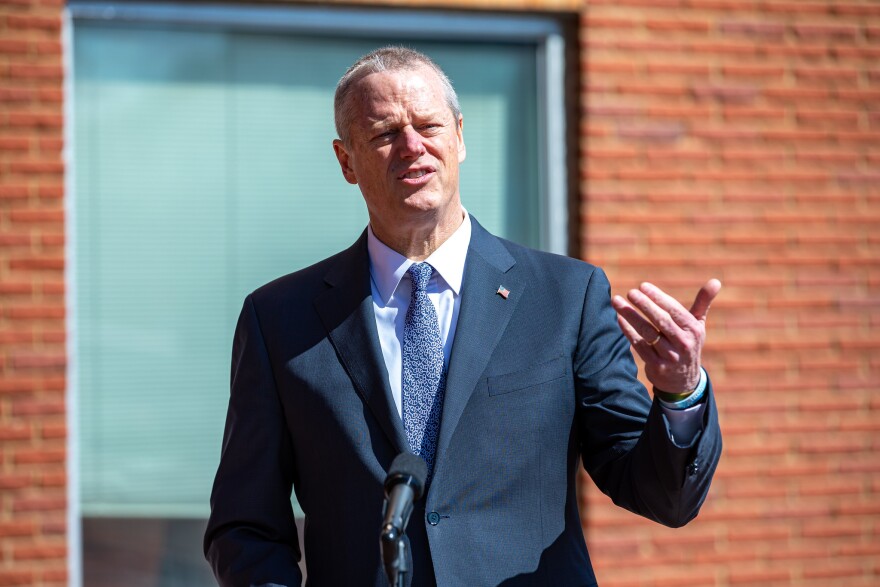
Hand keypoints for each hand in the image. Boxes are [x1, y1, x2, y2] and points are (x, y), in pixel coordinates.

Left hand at [611, 279, 721, 393]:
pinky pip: (639, 345)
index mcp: (693, 330)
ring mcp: (669, 356)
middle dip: (644, 305)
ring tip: (616, 301)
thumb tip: (716, 281)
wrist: (683, 381)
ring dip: (631, 316)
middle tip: (630, 292)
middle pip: (661, 321)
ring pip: (647, 332)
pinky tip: (619, 318)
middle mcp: (683, 343)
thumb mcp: (698, 325)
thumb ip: (703, 302)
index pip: (674, 311)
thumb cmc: (688, 343)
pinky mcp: (656, 366)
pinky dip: (628, 331)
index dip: (658, 298)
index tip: (643, 286)